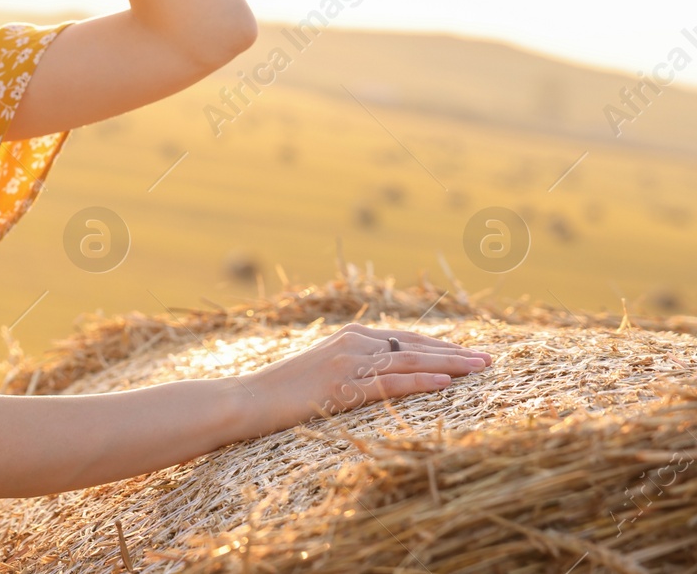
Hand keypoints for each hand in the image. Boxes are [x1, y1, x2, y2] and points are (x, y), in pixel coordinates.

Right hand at [241, 321, 492, 434]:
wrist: (247, 399)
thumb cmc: (280, 391)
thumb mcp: (320, 371)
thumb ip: (349, 366)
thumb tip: (378, 375)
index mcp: (348, 337)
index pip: (405, 338)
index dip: (439, 345)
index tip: (467, 351)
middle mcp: (352, 343)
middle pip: (415, 346)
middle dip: (454, 352)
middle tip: (489, 359)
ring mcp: (348, 363)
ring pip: (410, 362)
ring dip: (450, 365)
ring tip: (480, 368)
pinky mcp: (342, 386)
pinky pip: (390, 383)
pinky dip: (421, 383)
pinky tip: (446, 384)